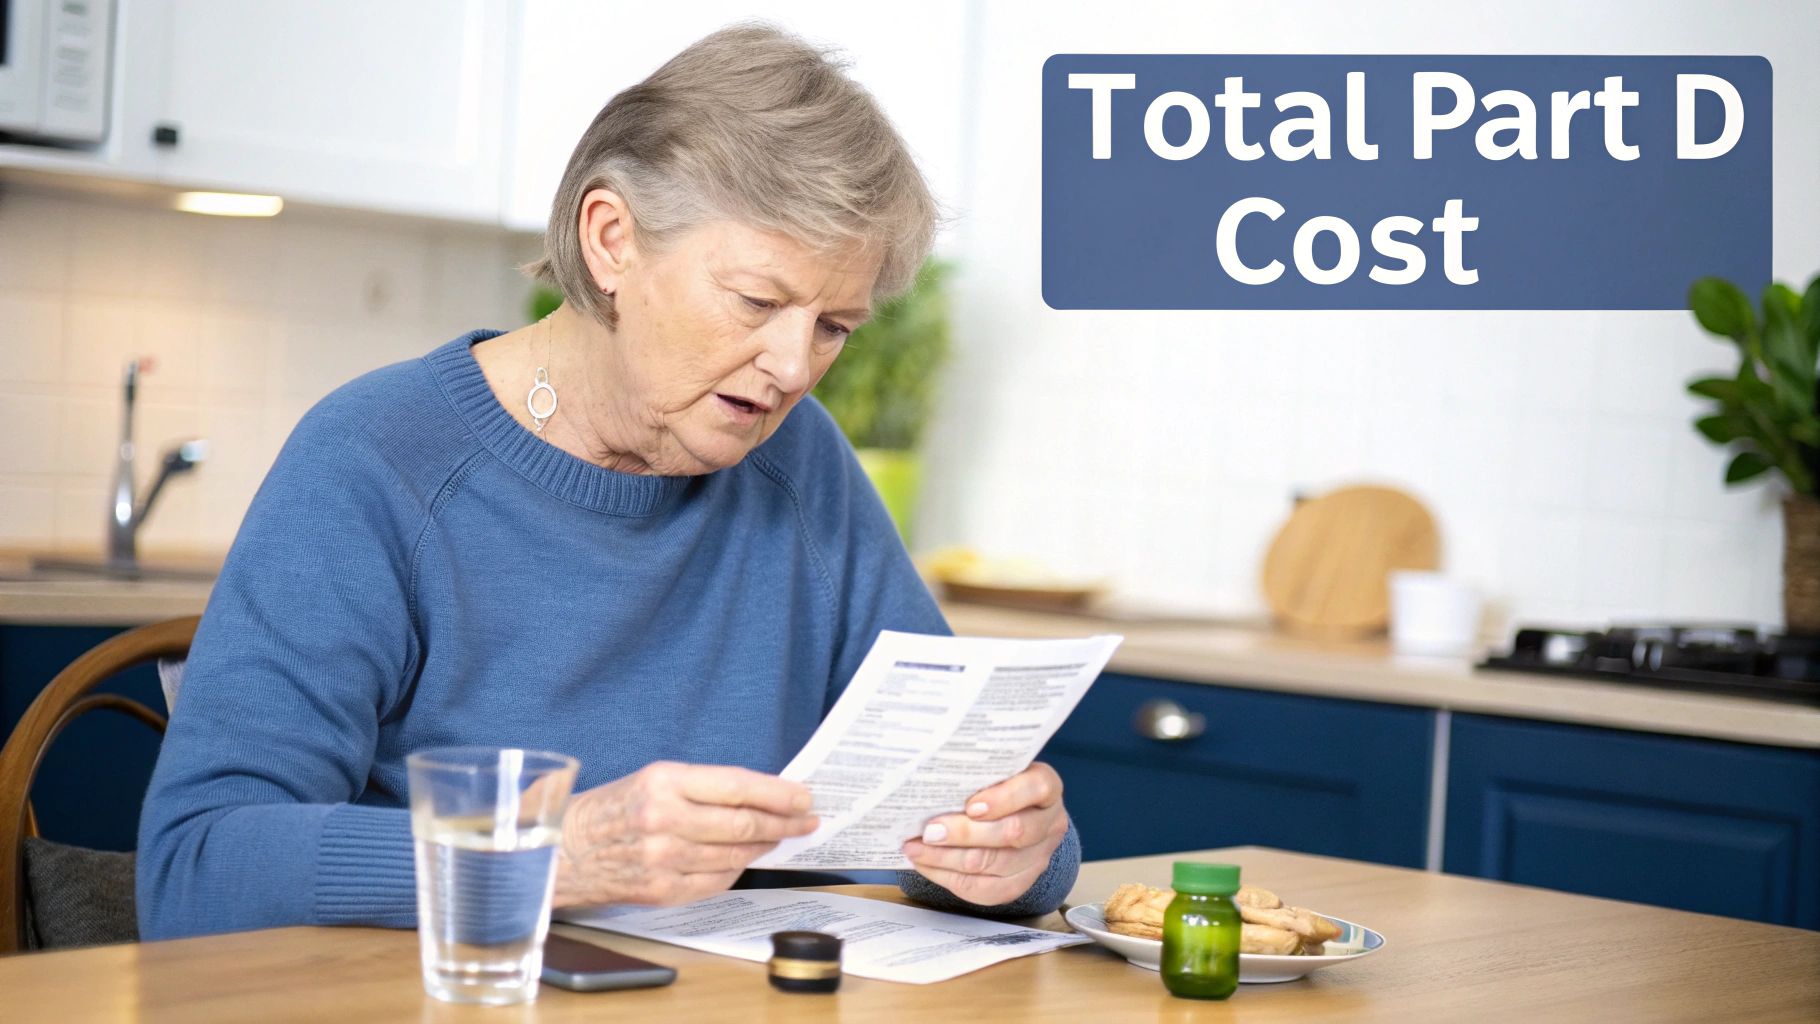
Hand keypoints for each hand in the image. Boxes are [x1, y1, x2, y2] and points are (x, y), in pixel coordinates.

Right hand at [552, 761, 817, 907]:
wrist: (565, 851)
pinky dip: (737, 868)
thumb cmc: (613, 809)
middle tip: (806, 820)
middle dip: (783, 822)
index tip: (804, 797)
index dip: (778, 793)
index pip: (737, 786)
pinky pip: (717, 880)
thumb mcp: (653, 779)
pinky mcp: (662, 890)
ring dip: (765, 845)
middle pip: (743, 823)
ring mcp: (664, 859)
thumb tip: (758, 796)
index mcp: (663, 782)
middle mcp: (664, 819)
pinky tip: (746, 858)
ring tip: (780, 836)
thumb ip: (702, 787)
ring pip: (735, 853)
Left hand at [901, 762, 1068, 907]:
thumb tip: (932, 780)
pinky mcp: (1020, 884)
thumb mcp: (994, 770)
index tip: (970, 805)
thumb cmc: (996, 785)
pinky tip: (926, 865)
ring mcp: (1039, 857)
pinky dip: (949, 877)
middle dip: (965, 834)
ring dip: (949, 859)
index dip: (1004, 798)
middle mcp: (1050, 822)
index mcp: (1046, 785)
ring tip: (917, 849)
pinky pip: (985, 890)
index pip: (1036, 789)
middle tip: (929, 831)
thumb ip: (975, 774)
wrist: (1016, 815)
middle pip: (1013, 833)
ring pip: (995, 865)